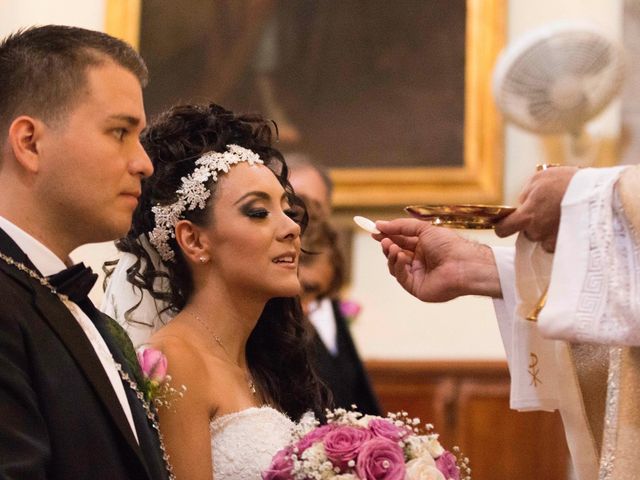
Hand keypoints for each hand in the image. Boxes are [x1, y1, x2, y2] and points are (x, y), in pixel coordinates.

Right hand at [373, 218, 500, 301]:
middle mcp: (420, 262)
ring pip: (395, 266)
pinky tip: (400, 257)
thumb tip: (379, 224)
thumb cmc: (449, 245)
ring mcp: (418, 275)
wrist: (463, 263)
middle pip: (395, 254)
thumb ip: (401, 227)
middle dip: (387, 245)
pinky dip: (398, 266)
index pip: (400, 241)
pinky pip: (401, 277)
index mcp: (423, 247)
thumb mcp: (423, 229)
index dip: (387, 236)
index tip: (374, 230)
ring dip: (390, 255)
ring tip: (392, 246)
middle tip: (381, 238)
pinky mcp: (416, 288)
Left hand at [494, 166, 577, 251]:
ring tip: (562, 215)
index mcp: (527, 216)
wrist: (598, 193)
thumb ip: (525, 195)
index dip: (502, 227)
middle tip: (548, 210)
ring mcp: (553, 241)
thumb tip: (522, 204)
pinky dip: (563, 235)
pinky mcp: (568, 245)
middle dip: (534, 224)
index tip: (506, 224)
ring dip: (549, 231)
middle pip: (528, 233)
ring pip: (544, 239)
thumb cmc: (566, 182)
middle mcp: (538, 232)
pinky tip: (572, 222)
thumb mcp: (539, 180)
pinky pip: (559, 243)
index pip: (503, 230)